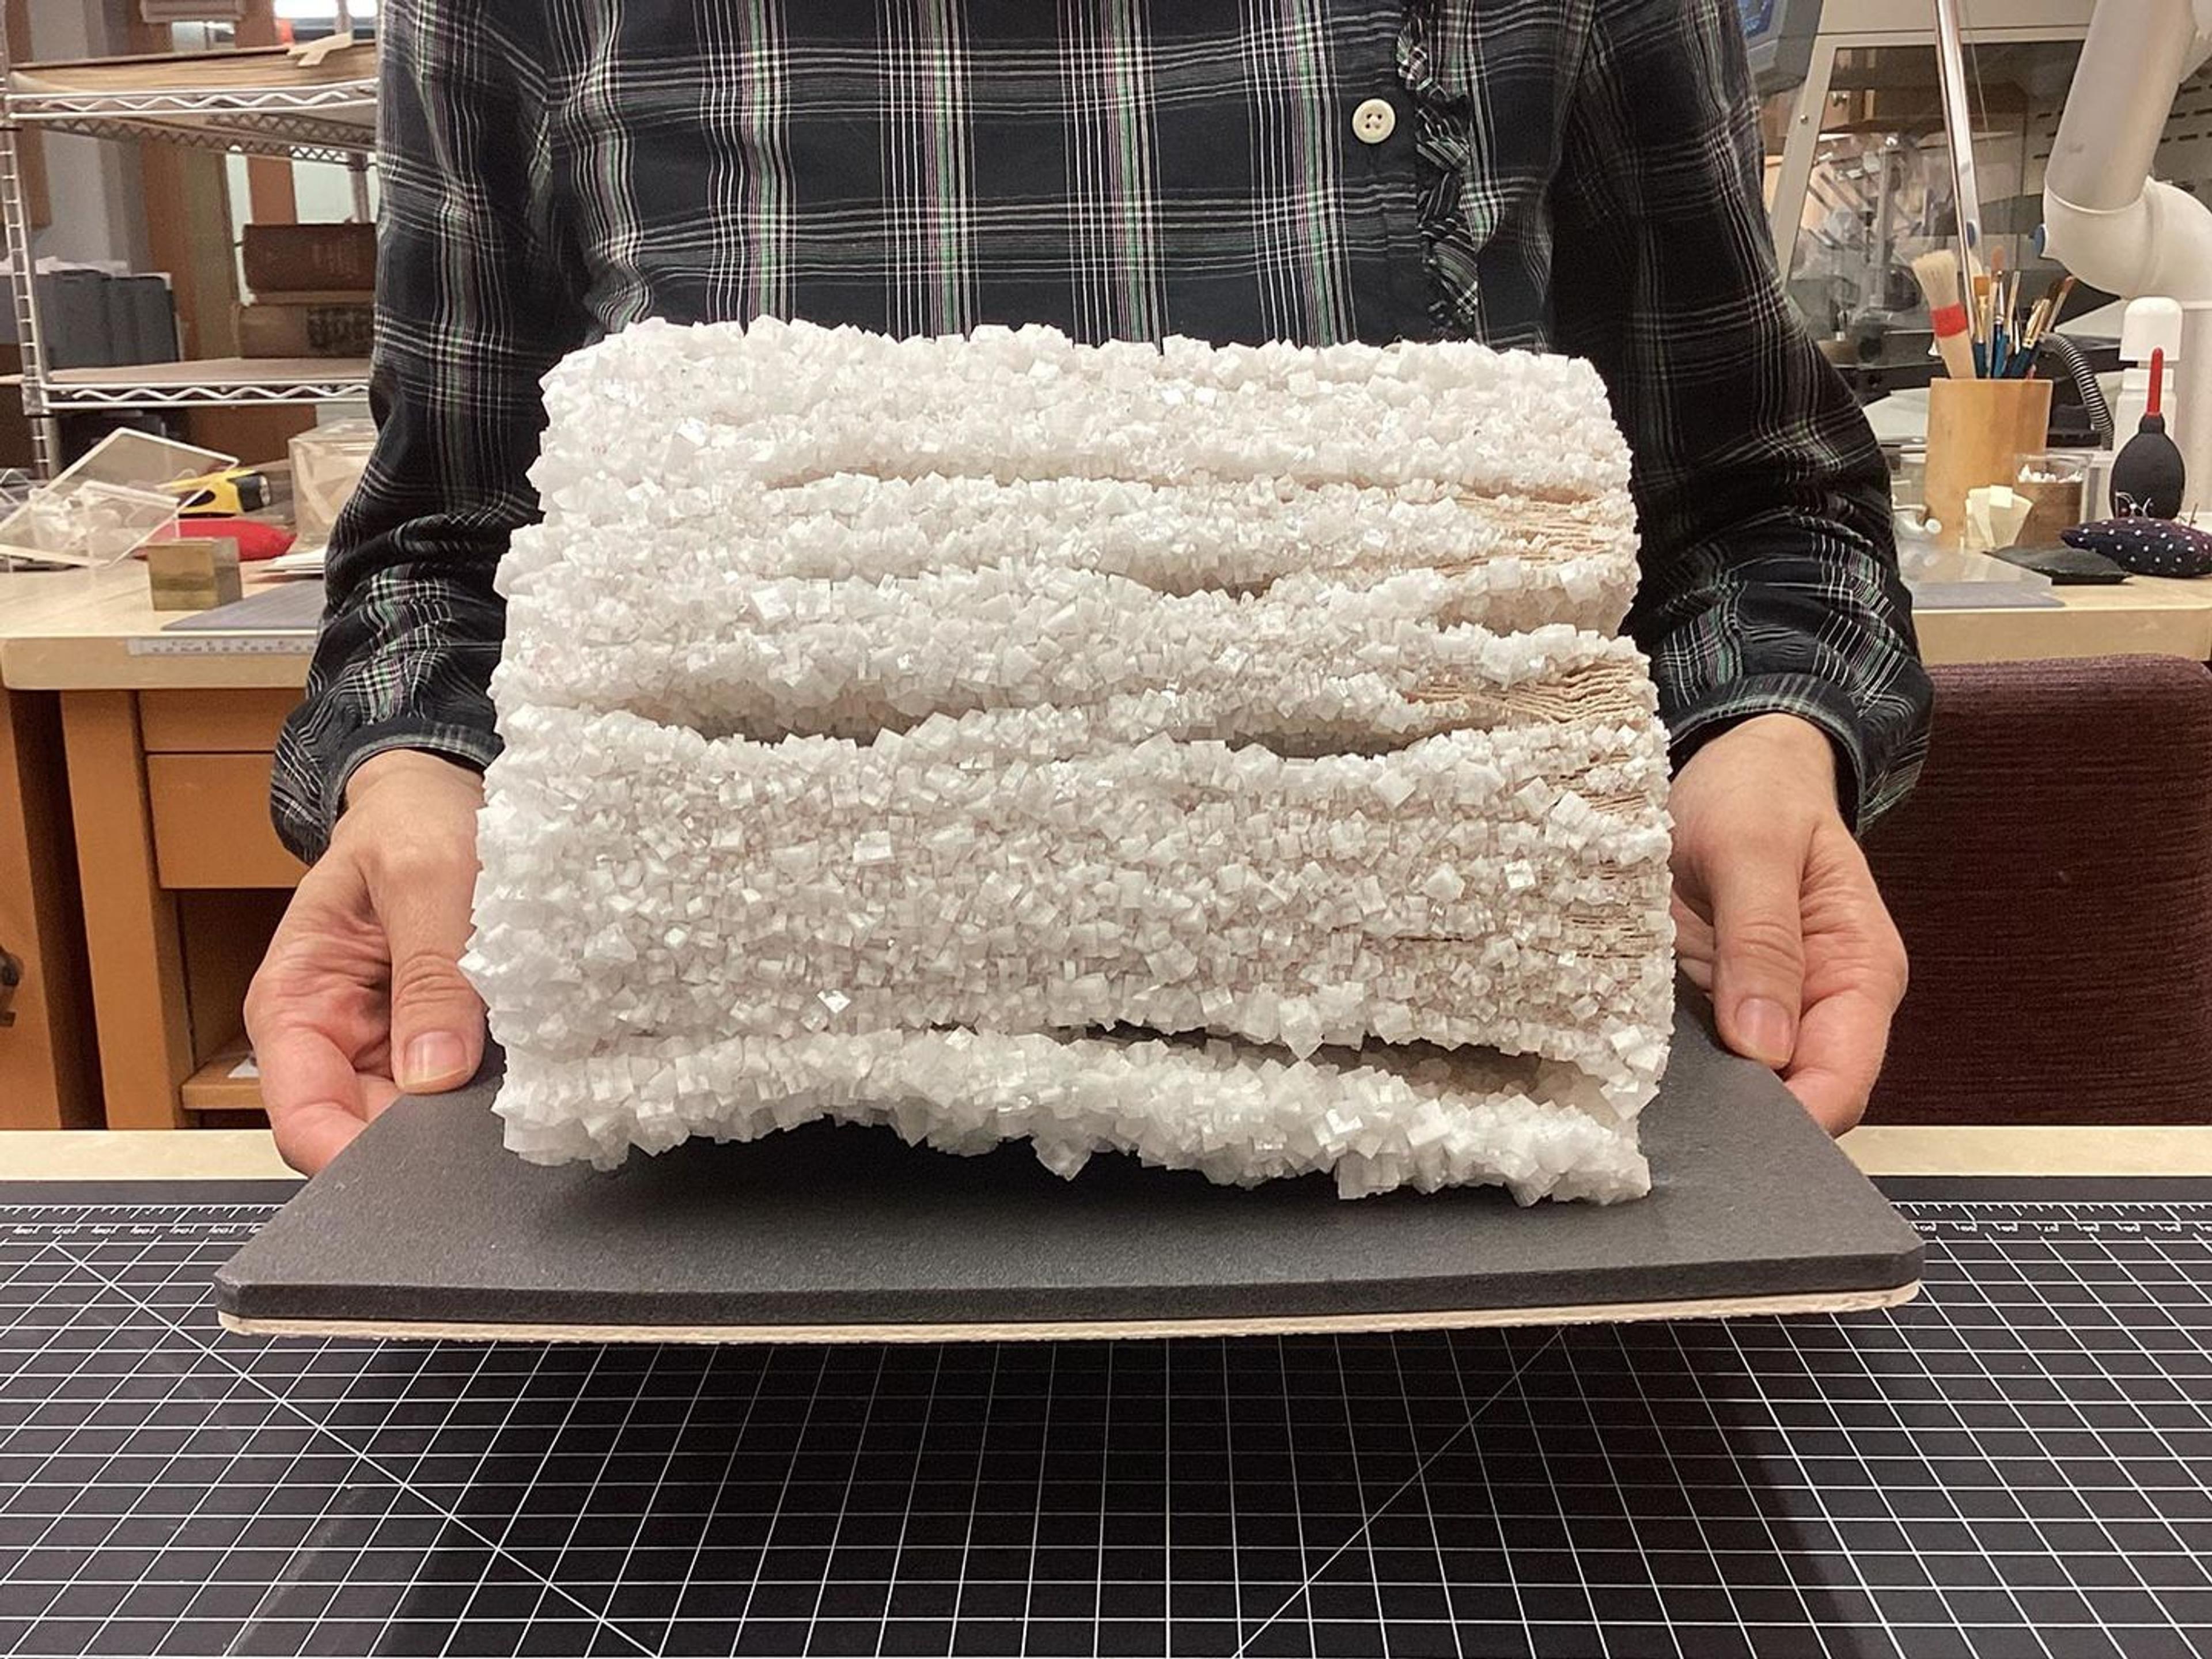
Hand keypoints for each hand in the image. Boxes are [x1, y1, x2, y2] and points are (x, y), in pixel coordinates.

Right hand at [246, 751, 485, 1173]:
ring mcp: (388, 1044)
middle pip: (364, 1133)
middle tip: (491, 1122)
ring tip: (515, 1082)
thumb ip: (431, 974)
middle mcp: (334, 1037)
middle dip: (421, 1140)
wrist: (435, 798)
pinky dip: (490, 1085)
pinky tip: (525, 1066)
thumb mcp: (426, 878)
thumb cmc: (411, 821)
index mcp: (295, 1003)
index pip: (303, 1118)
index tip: (418, 1163)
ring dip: (464, 1113)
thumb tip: (435, 1074)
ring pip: (417, 1119)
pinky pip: (460, 1086)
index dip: (352, 1155)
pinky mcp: (439, 1037)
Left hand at [1668, 713, 1907, 1134]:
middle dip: (1741, 1118)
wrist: (1737, 760)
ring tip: (1638, 1098)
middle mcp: (1825, 1004)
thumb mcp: (1752, 845)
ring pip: (1747, 1087)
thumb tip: (1763, 1046)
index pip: (1842, 1082)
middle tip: (1662, 1119)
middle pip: (1798, 1100)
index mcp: (1859, 972)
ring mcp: (1773, 1008)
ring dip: (1702, 1096)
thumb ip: (1761, 940)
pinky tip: (1631, 1067)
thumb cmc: (1756, 789)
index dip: (1790, 1118)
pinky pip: (1705, 1053)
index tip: (1722, 1125)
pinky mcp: (1724, 1001)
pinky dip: (1673, 1063)